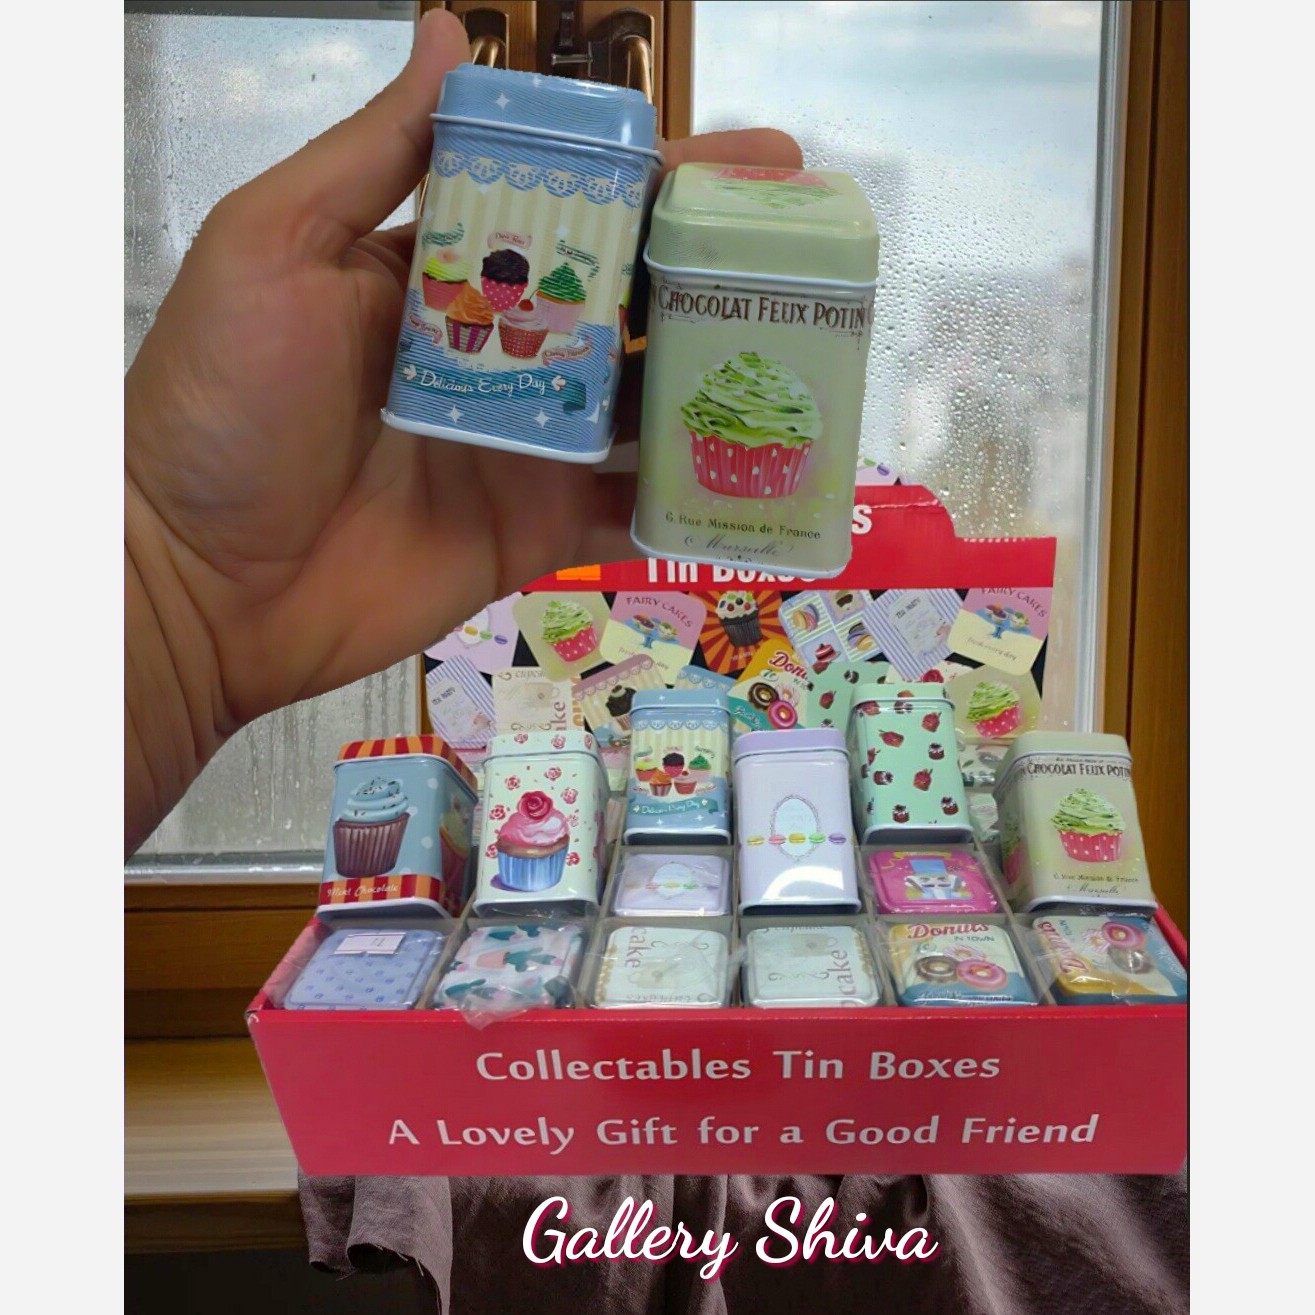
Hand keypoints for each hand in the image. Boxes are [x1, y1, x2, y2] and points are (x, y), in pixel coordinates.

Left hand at [125, 8, 800, 850]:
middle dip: (714, 274)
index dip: (662, 180)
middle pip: (627, 302)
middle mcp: (497, 352)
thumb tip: (450, 31)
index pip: (572, 209)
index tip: (753, 160)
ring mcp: (524, 446)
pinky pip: (626, 508)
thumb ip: (375, 154)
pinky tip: (754, 471)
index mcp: (441, 272)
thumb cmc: (223, 405)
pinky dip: (685, 494)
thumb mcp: (278, 248)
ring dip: (717, 377)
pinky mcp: (536, 530)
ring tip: (807, 352)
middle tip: (809, 258)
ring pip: (641, 402)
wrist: (198, 581)